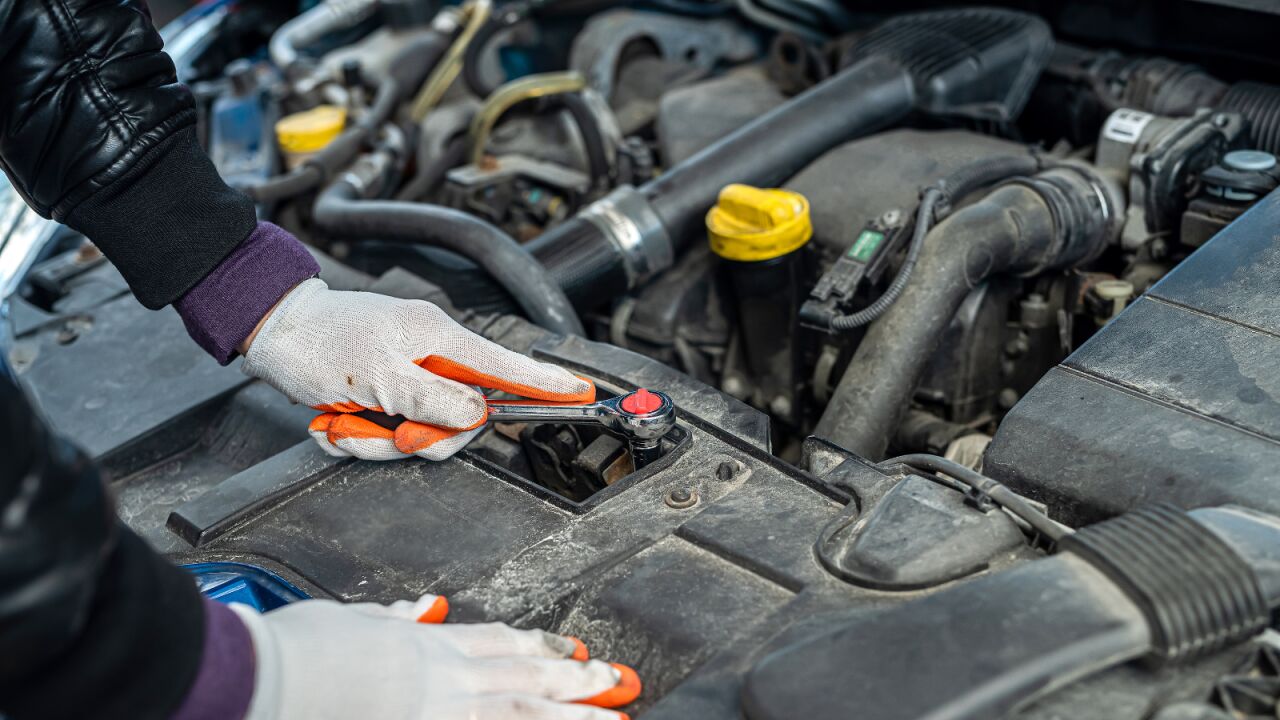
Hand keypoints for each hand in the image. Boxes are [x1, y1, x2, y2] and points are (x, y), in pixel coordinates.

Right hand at [231, 593, 639, 719]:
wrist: (271, 677)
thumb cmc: (302, 650)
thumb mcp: (352, 622)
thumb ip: (392, 620)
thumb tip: (419, 606)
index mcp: (427, 648)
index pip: (499, 643)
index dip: (540, 648)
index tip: (574, 651)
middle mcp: (444, 680)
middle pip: (525, 680)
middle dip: (576, 685)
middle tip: (618, 684)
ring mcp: (440, 712)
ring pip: (521, 712)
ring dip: (570, 717)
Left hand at [240, 279, 592, 459]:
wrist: (271, 333)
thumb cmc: (320, 341)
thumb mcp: (377, 374)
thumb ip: (431, 398)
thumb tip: (477, 415)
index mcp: (440, 340)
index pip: (507, 369)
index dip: (547, 386)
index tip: (582, 394)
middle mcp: (430, 359)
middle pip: (459, 420)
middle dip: (416, 438)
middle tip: (387, 432)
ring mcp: (407, 380)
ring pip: (418, 436)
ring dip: (374, 440)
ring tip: (344, 421)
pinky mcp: (383, 398)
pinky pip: (385, 437)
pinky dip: (356, 438)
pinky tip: (335, 420)